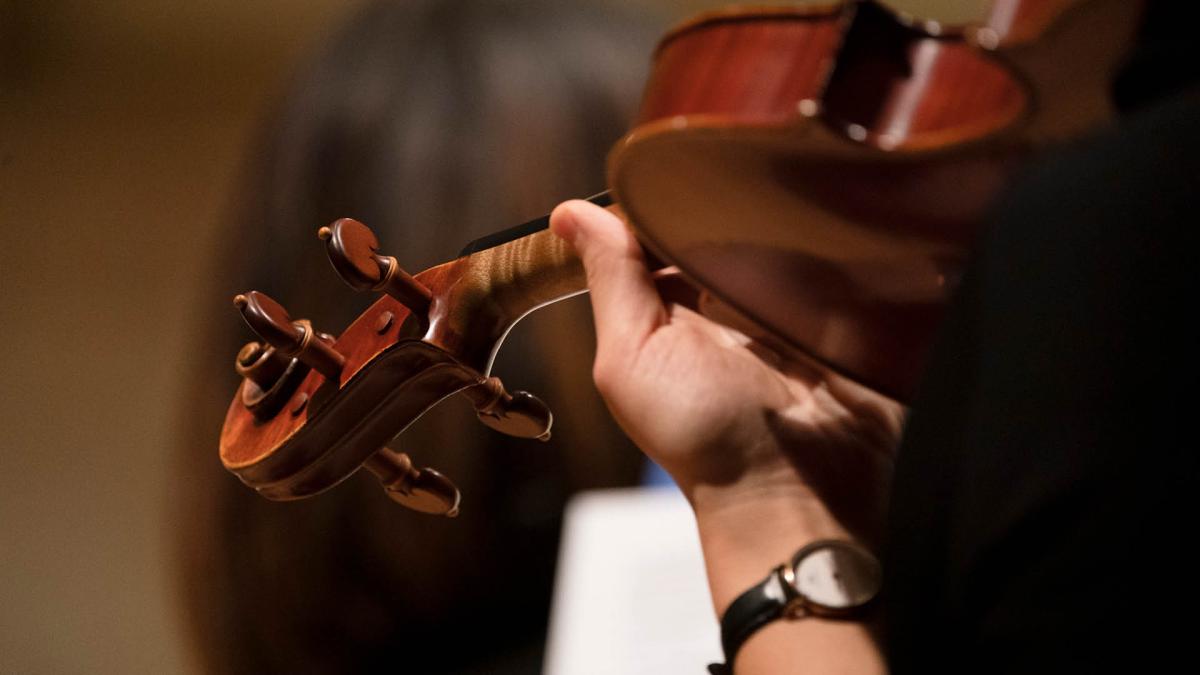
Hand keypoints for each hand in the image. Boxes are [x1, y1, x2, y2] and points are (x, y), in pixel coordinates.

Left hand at [550, 200, 903, 607]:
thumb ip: (611, 284)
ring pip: (775, 226)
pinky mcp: (842, 306)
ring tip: (772, 205)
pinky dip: (824, 235)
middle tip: (722, 181)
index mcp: (668, 309)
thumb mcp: (635, 360)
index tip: (662, 174)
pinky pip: (832, 250)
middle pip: (715, 221)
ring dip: (774, 212)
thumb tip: (567, 216)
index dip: (655, 201)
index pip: (654, 230)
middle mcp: (725, 301)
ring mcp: (786, 301)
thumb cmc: (708, 442)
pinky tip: (817, 222)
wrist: (803, 490)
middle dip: (715, 199)